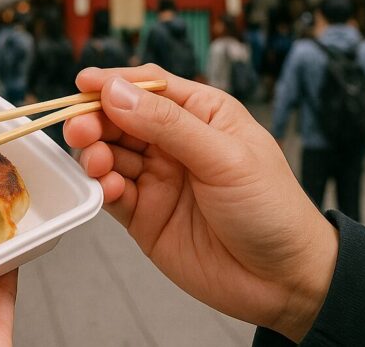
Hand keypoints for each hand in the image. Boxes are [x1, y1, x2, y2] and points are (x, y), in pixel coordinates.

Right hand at [65, 66, 337, 341]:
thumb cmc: (272, 210)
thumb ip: (169, 125)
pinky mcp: (143, 214)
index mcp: (201, 114)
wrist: (285, 283)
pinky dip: (102, 187)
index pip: (149, 86)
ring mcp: (156, 178)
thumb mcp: (226, 158)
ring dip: (95, 153)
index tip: (83, 84)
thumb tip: (116, 91)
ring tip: (96, 162)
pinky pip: (111, 192)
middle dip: (95, 119)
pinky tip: (109, 189)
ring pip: (109, 153)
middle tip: (80, 128)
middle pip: (120, 117)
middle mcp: (174, 142)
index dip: (114, 82)